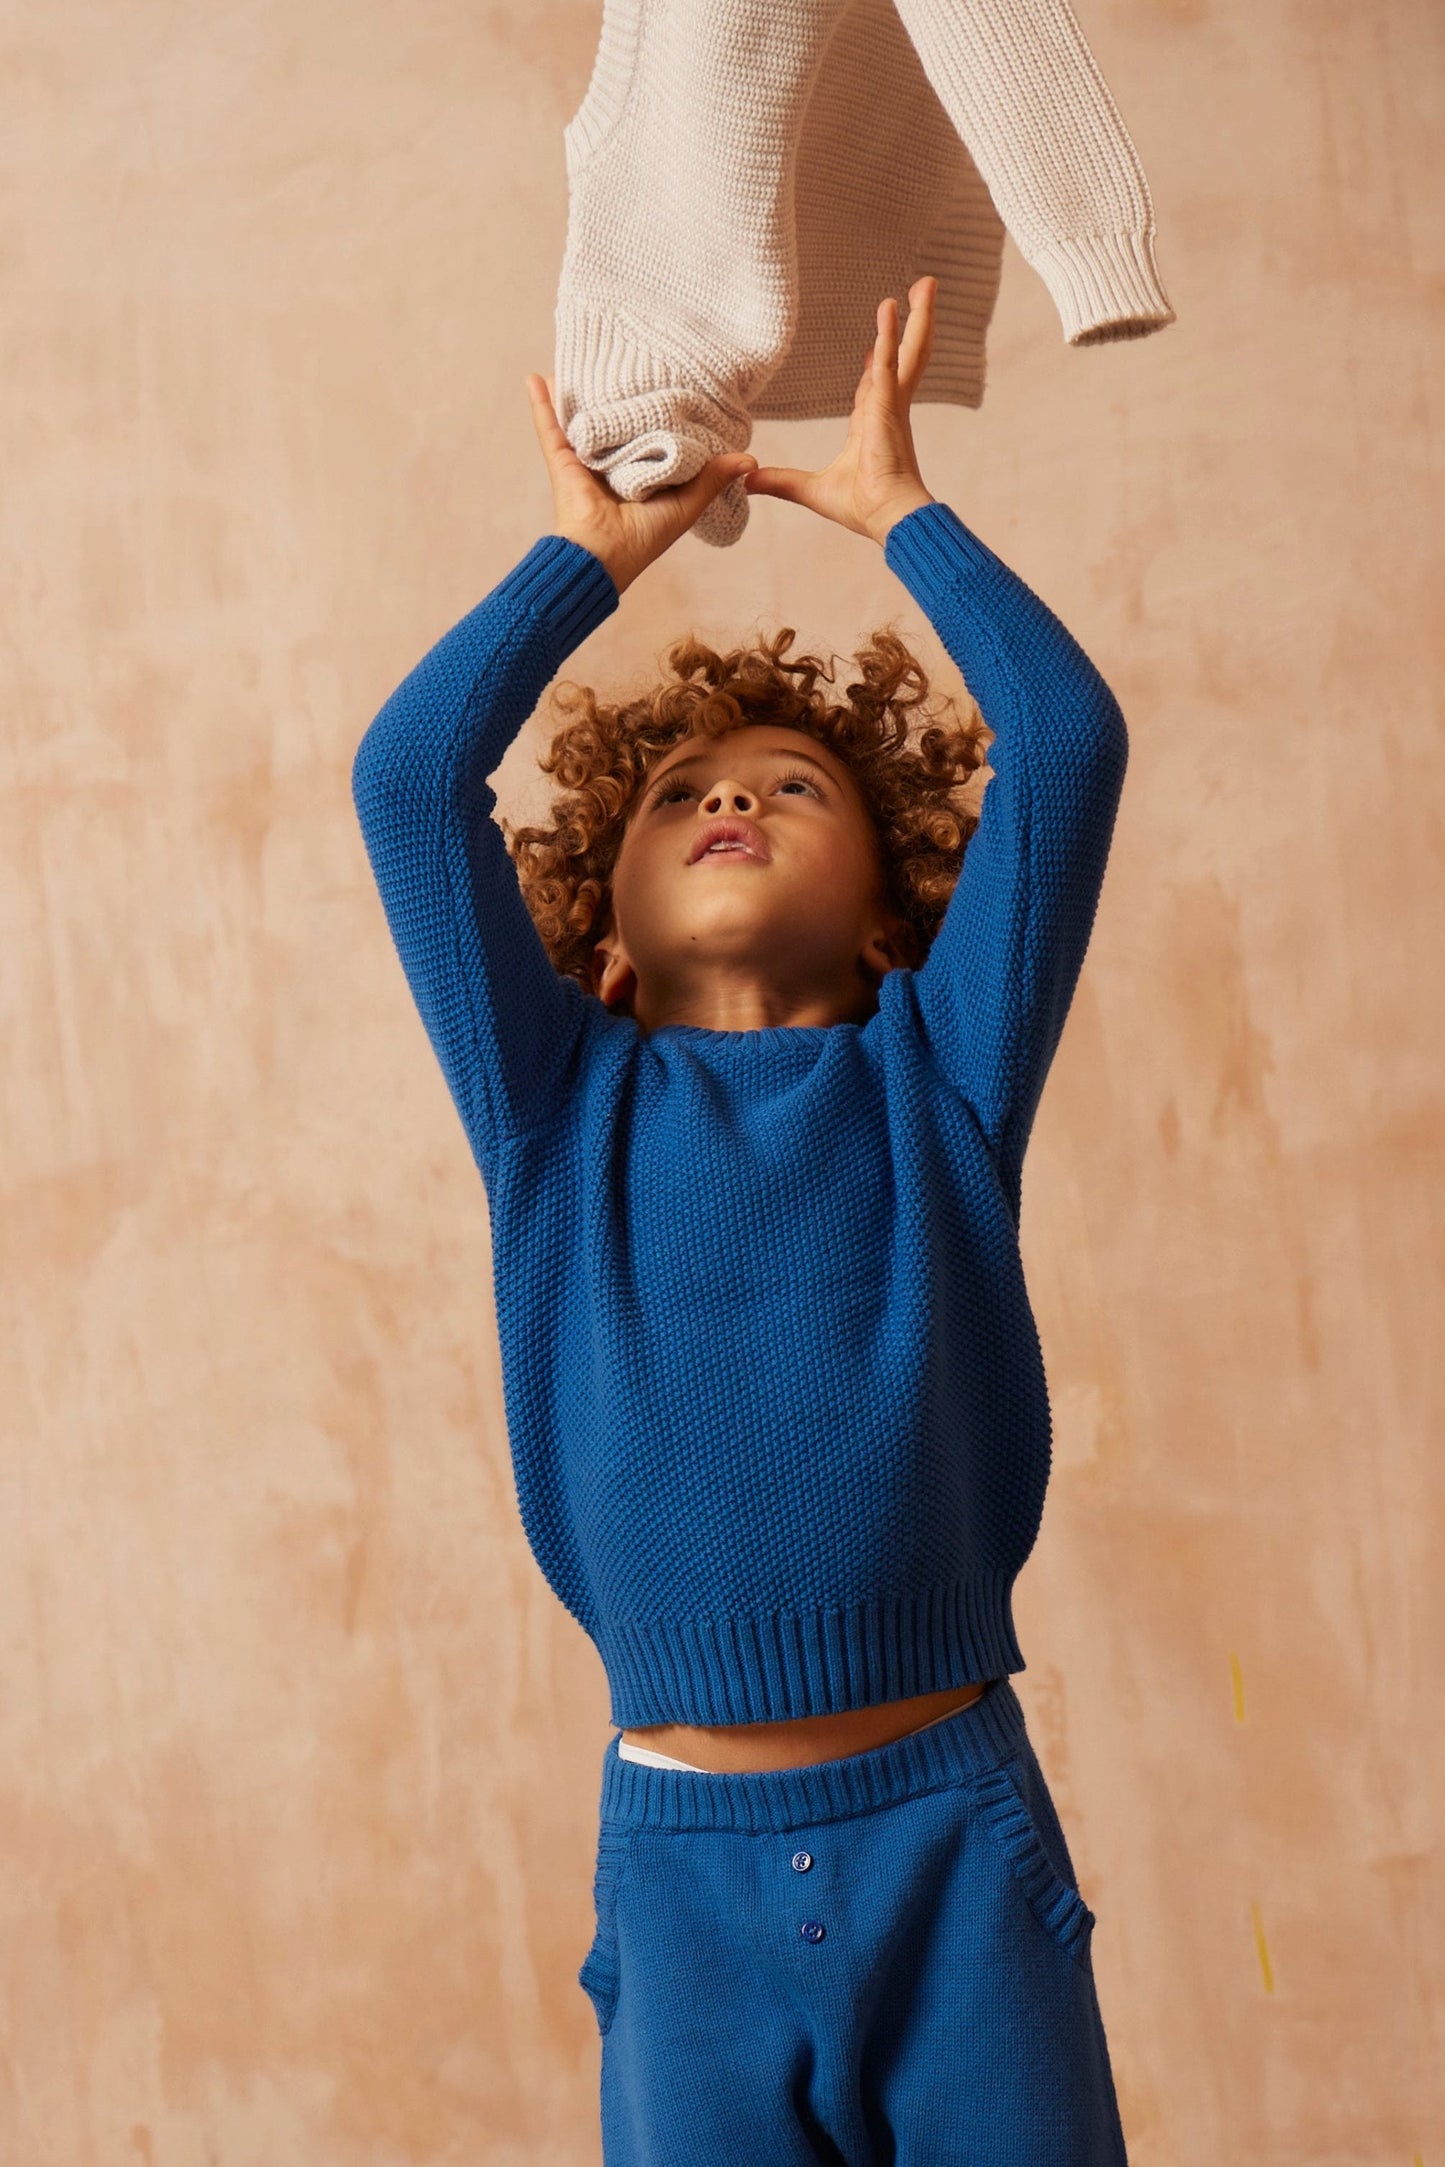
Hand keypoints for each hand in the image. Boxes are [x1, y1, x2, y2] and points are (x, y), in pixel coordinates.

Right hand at [525, 374, 758, 593]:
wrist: (604, 555)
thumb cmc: (645, 537)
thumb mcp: (687, 504)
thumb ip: (713, 478)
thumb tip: (750, 460)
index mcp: (639, 475)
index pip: (649, 435)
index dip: (659, 411)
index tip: (669, 382)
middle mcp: (610, 465)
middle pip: (613, 423)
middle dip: (615, 395)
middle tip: (624, 362)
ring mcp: (583, 461)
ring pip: (579, 419)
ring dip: (575, 392)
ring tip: (579, 360)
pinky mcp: (562, 461)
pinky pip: (549, 426)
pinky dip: (541, 403)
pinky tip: (534, 377)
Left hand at [743, 278, 938, 544]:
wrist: (888, 518)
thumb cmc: (861, 508)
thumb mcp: (811, 490)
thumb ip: (780, 482)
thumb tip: (747, 481)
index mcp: (873, 427)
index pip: (875, 386)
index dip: (878, 364)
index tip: (877, 346)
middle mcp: (888, 411)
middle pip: (904, 358)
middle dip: (911, 326)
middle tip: (917, 294)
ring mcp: (892, 406)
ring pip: (908, 351)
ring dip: (917, 316)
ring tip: (926, 283)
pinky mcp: (889, 407)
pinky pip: (890, 363)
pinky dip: (889, 335)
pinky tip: (890, 307)